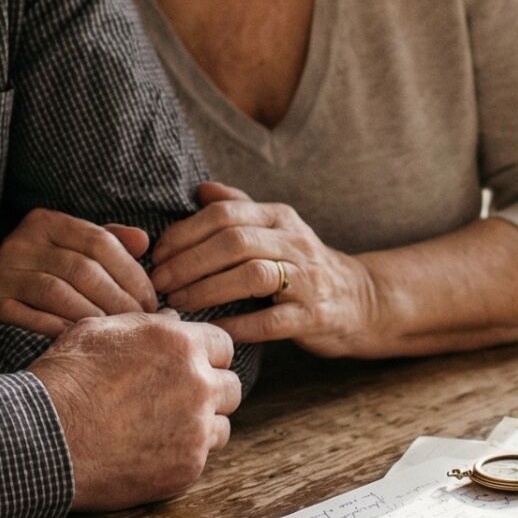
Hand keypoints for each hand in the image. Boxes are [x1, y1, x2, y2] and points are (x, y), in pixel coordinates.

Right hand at [0, 207, 158, 336]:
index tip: (152, 302)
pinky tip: (79, 343)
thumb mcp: (78, 254)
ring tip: (115, 336)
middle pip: (82, 268)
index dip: (132, 273)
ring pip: (58, 292)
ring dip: (92, 317)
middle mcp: (19, 242)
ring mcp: (0, 272)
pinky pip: (28, 317)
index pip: (100, 242)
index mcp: (46, 222)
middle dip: (118, 299)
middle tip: (139, 325)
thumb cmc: (50, 280)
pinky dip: (57, 330)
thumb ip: (110, 244)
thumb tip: (143, 242)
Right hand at [29, 311, 240, 509]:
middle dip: (210, 392)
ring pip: (221, 425)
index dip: (206, 356)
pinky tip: (150, 453)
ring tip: (162, 429)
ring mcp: (196, 429)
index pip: (223, 345)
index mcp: (181, 344)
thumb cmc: (66, 379)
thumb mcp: (101, 331)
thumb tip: (174, 319)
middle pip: (230, 387)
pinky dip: (182, 457)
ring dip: (200, 426)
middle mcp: (198, 384)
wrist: (44, 436)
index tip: (189, 367)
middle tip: (178, 401)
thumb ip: (148, 324)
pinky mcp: (186, 467)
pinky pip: (201, 459)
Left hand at [150, 182, 383, 357]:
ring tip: (179, 301)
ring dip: (207, 289)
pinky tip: (213, 328)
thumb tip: (199, 189)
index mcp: (279, 217)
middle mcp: (294, 242)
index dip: (185, 232)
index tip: (157, 253)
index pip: (225, 214)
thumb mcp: (277, 228)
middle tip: (159, 281)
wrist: (359, 300)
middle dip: (189, 261)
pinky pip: (271, 321)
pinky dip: (238, 324)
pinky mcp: (313, 315)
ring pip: (252, 276)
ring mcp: (307, 279)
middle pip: (234, 242)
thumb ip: (239, 208)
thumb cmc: (303, 265)